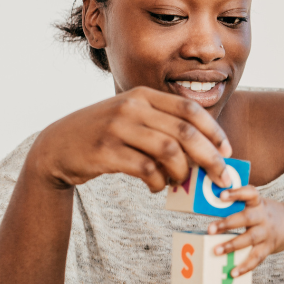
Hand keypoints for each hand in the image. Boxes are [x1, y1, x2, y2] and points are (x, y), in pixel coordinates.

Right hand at [28, 87, 233, 192]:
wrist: (56, 147)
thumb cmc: (103, 136)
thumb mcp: (131, 120)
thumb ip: (162, 129)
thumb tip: (204, 154)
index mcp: (143, 95)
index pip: (189, 109)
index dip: (214, 131)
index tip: (228, 152)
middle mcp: (132, 106)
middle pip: (185, 132)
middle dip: (210, 158)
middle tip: (222, 178)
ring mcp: (118, 127)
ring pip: (169, 151)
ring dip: (183, 173)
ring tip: (181, 183)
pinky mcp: (106, 151)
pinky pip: (146, 169)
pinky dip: (158, 182)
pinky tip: (157, 187)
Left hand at [207, 186, 283, 275]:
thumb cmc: (265, 213)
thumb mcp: (256, 204)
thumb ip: (238, 205)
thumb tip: (210, 208)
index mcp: (258, 203)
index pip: (250, 193)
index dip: (236, 193)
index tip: (222, 195)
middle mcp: (263, 217)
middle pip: (247, 218)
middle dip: (228, 224)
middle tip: (210, 229)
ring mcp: (267, 233)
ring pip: (250, 239)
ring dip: (232, 245)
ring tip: (216, 251)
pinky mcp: (269, 247)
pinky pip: (256, 258)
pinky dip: (245, 266)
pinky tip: (233, 272)